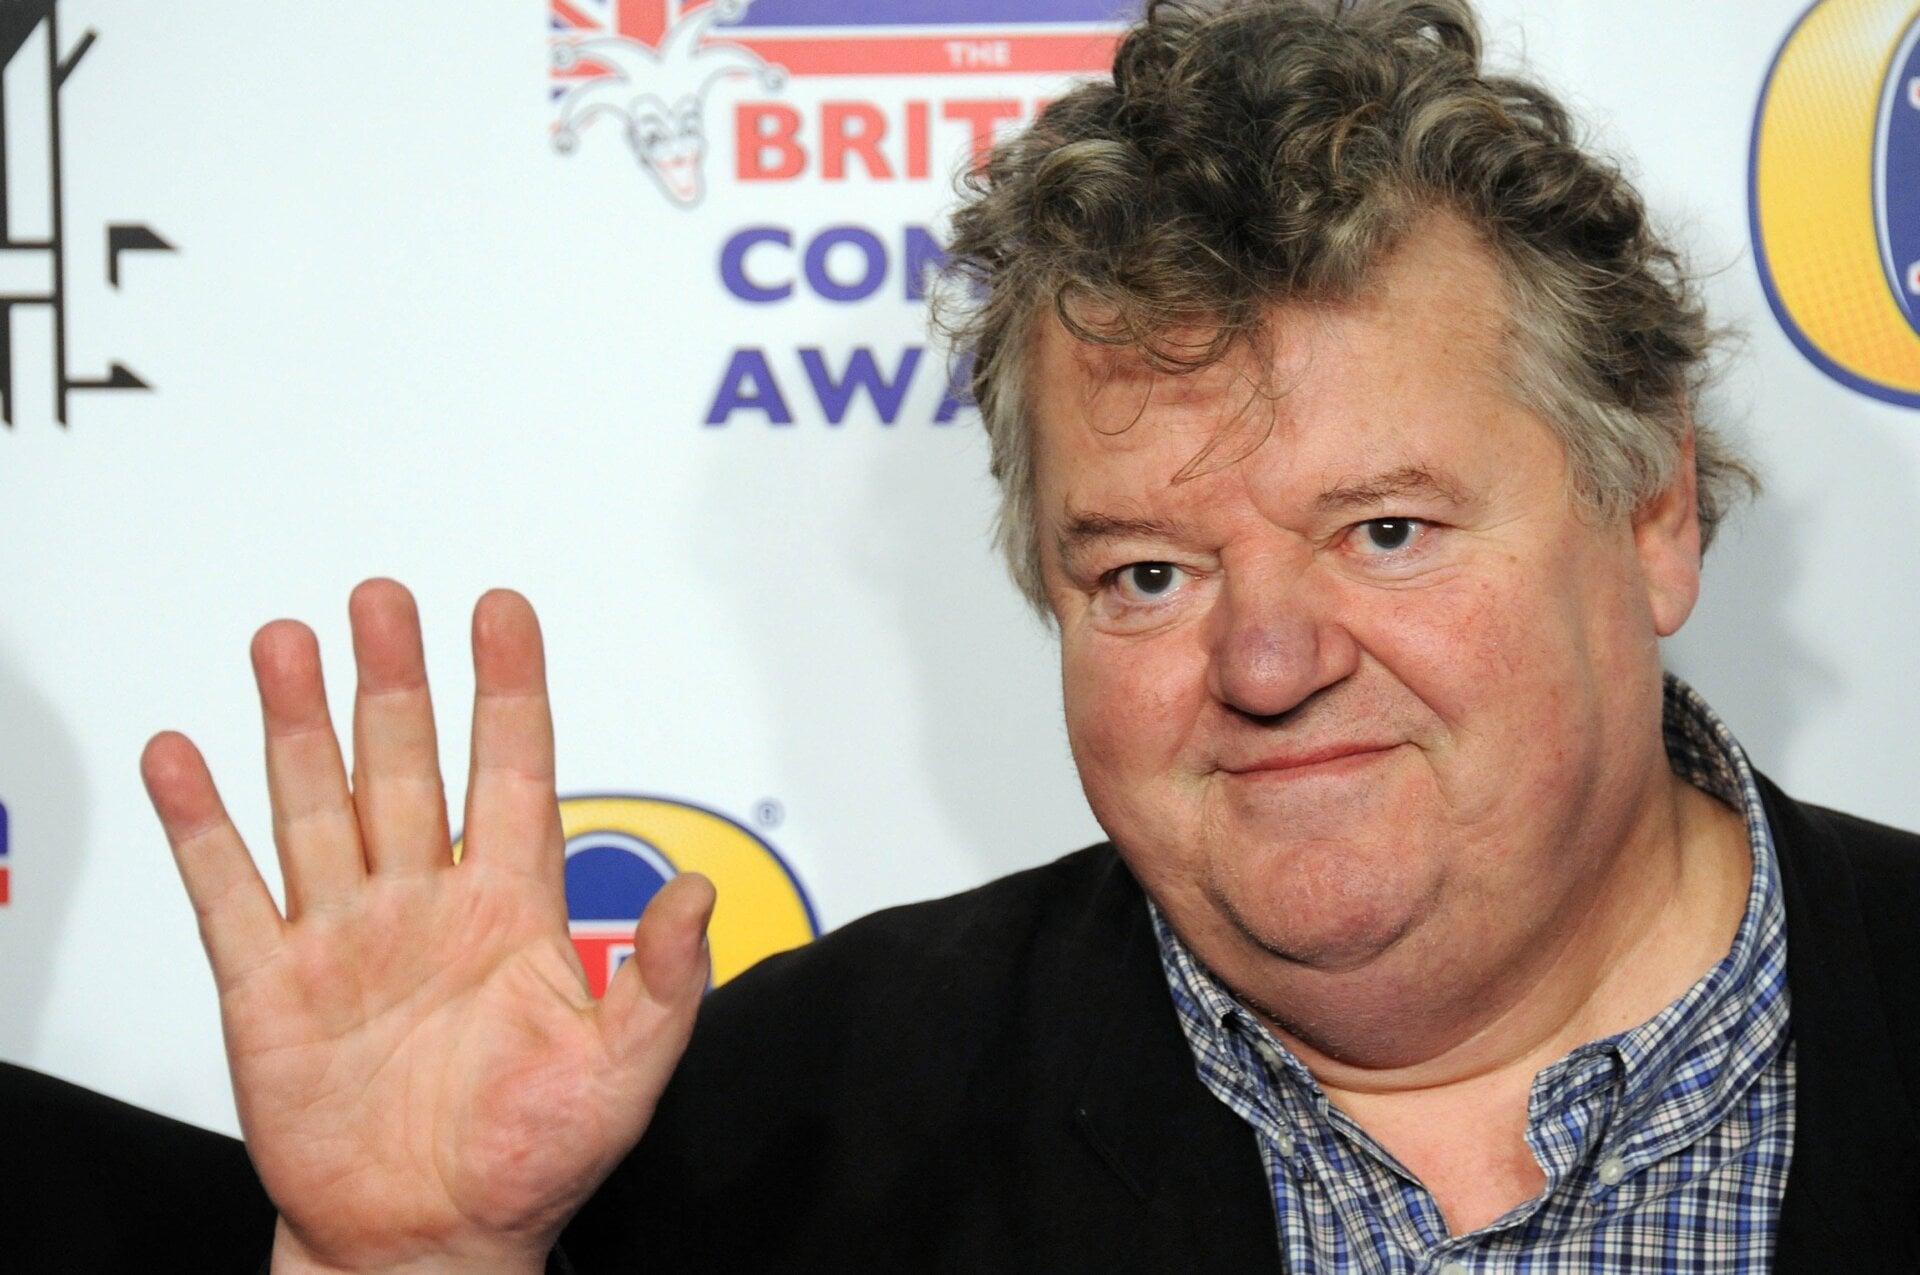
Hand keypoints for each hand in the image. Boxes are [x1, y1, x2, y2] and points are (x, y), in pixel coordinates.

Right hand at [141, 580, 713, 1273]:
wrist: (431, 1244)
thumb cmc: (533, 1160)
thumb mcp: (624, 1073)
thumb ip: (661, 981)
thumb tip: (698, 894)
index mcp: (512, 910)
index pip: (515, 771)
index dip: (509, 689)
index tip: (502, 610)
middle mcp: (426, 904)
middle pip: (407, 766)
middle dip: (394, 681)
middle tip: (382, 599)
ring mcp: (345, 939)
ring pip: (318, 805)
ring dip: (298, 726)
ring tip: (284, 643)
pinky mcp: (271, 990)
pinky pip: (229, 894)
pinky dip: (201, 827)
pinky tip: (182, 758)